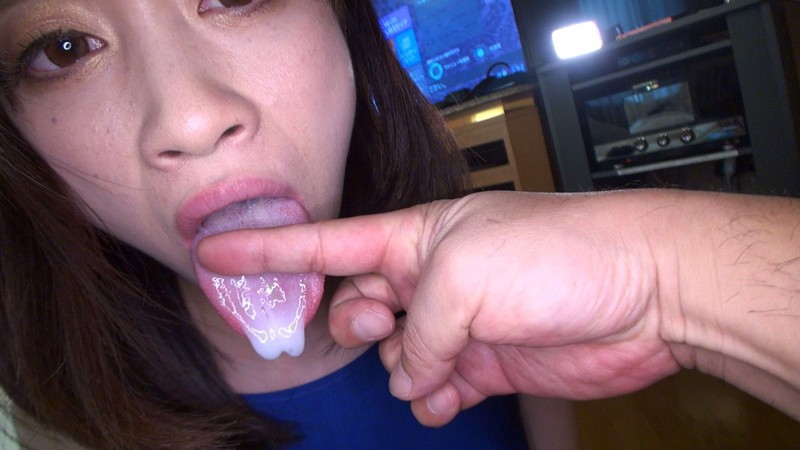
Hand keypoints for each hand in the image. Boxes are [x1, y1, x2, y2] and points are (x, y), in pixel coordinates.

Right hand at [197, 191, 680, 425]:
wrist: (643, 293)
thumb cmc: (561, 254)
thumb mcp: (465, 275)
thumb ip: (420, 328)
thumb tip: (413, 371)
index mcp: (416, 236)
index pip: (325, 243)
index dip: (267, 247)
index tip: (217, 252)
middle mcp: (431, 277)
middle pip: (357, 308)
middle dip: (357, 327)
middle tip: (383, 329)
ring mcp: (457, 320)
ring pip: (394, 356)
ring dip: (404, 369)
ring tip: (440, 366)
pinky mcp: (485, 359)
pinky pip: (432, 386)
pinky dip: (431, 396)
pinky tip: (448, 395)